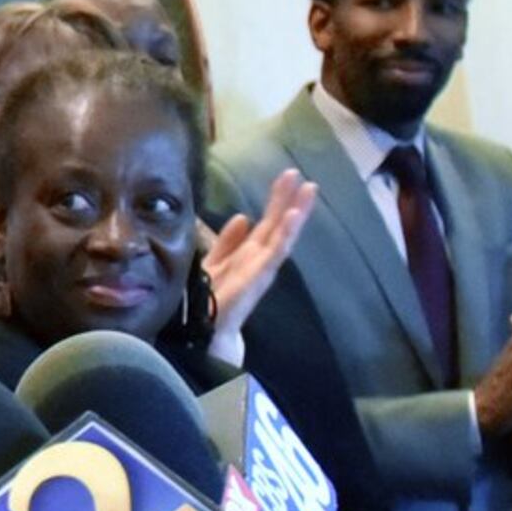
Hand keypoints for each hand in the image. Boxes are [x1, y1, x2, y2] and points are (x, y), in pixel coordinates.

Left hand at [201, 170, 317, 332]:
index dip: (277, 201)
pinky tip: (293, 216)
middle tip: (299, 174)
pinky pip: (274, 254)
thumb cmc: (206, 305)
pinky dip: (285, 234)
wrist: (202, 337)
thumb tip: (242, 218)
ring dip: (295, 212)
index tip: (287, 178)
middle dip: (288, 200)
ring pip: (282, 236)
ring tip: (309, 189)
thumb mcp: (213, 265)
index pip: (266, 224)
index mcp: (246, 257)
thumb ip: (227, 244)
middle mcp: (257, 262)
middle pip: (276, 225)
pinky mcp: (258, 279)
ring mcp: (260, 270)